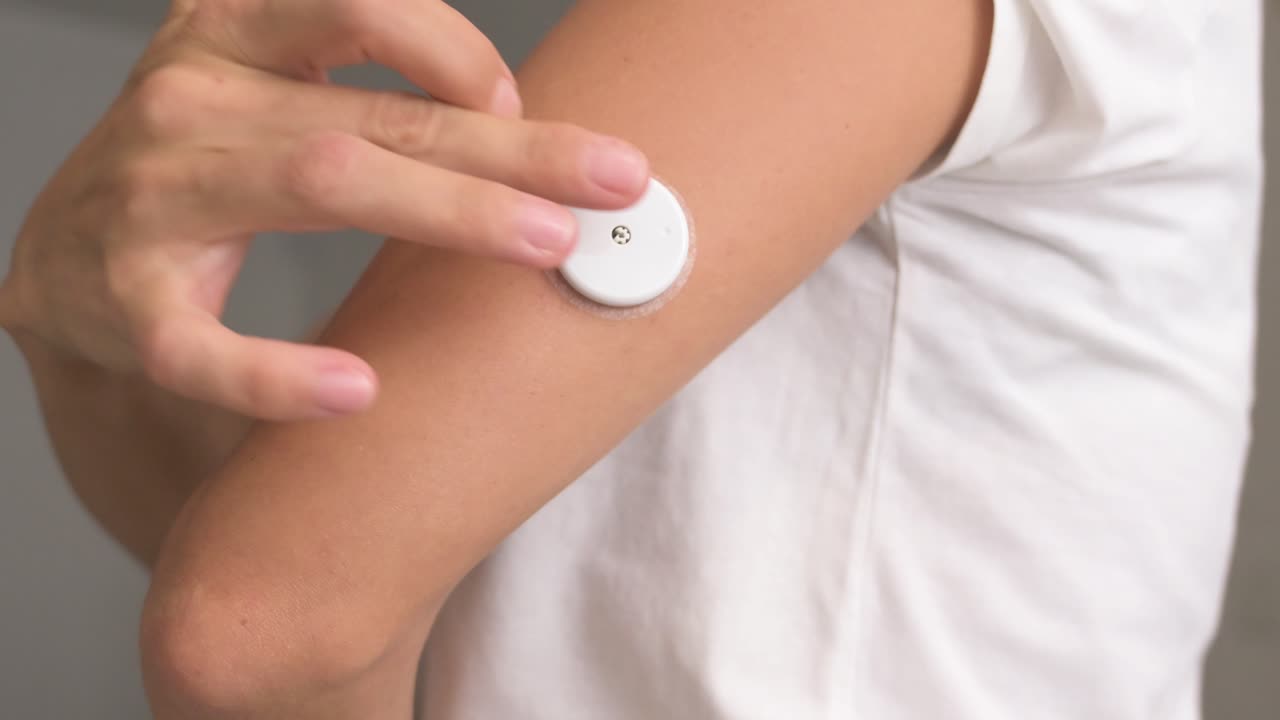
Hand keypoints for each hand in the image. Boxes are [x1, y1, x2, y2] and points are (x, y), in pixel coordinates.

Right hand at [0, 0, 648, 420]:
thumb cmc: (209, 173)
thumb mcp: (271, 97)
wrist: (68, 269)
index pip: (356, 6)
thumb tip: (528, 122)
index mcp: (228, 34)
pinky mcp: (121, 305)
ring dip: (447, 212)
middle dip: (507, 149)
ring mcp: (148, 199)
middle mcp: (188, 99)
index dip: (453, 49)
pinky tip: (357, 390)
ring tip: (544, 246)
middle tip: (612, 178)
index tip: (522, 105)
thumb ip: (376, 95)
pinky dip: (278, 374)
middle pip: (373, 116)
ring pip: (316, 186)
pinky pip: (201, 346)